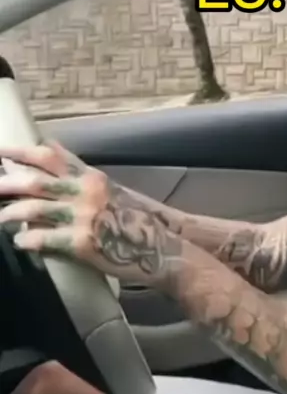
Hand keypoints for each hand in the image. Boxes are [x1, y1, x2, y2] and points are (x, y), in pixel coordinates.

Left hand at [0, 141, 176, 281]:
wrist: (164, 248)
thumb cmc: (137, 220)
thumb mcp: (110, 188)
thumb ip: (78, 171)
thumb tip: (51, 146)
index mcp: (91, 177)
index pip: (49, 157)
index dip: (19, 152)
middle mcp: (86, 191)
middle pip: (35, 181)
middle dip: (6, 183)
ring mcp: (84, 216)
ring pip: (34, 210)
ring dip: (10, 214)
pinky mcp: (83, 243)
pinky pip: (45, 239)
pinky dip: (27, 240)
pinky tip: (20, 243)